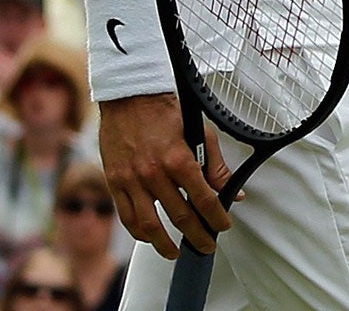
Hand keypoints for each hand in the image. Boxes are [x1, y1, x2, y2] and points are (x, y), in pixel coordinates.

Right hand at [98, 91, 232, 259]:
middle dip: (198, 236)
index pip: (204, 199)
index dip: (217, 218)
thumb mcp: (199, 131)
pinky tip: (150, 237)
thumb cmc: (165, 112)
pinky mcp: (115, 181)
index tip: (223, 226)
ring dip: (166, 245)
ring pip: (151, 225)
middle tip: (207, 245)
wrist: (129, 96)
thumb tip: (233, 193)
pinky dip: (140, 233)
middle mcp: (154, 173)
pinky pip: (127, 217)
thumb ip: (216, 165)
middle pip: (181, 217)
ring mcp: (132, 180)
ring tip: (176, 253)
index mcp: (179, 158)